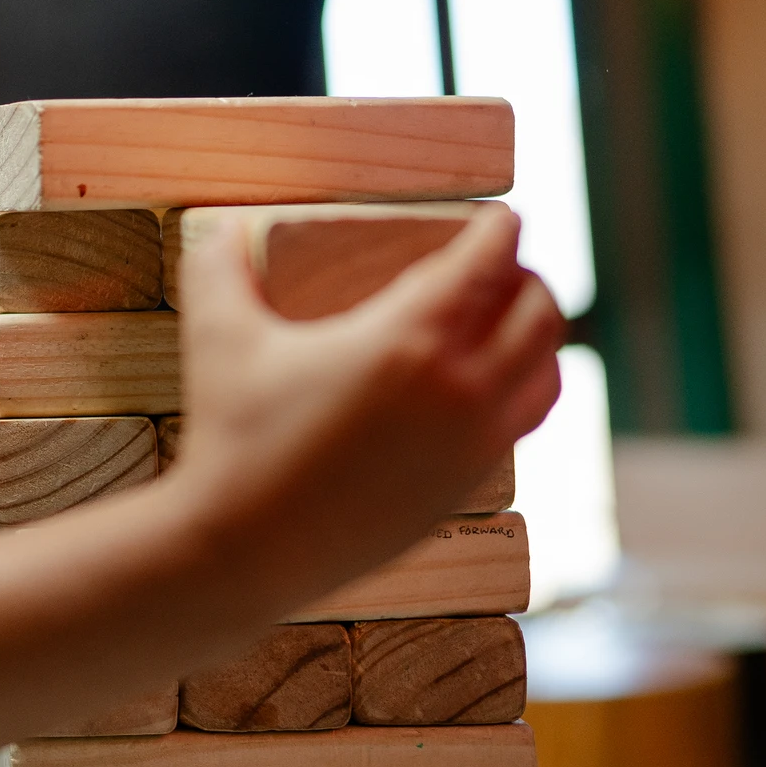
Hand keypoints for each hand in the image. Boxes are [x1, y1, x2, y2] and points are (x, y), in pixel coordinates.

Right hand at [171, 205, 562, 600]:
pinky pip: (522, 423)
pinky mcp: (464, 488)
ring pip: (546, 373)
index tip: (500, 217)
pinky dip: (522, 390)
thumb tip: (222, 222)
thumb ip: (220, 265)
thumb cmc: (232, 437)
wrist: (243, 549)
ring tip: (507, 323)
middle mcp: (459, 390)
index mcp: (408, 339)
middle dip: (527, 278)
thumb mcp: (219, 335)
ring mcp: (471, 446)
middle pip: (539, 314)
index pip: (487, 263)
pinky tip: (487, 384)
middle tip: (500, 266)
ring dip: (537, 337)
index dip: (501, 230)